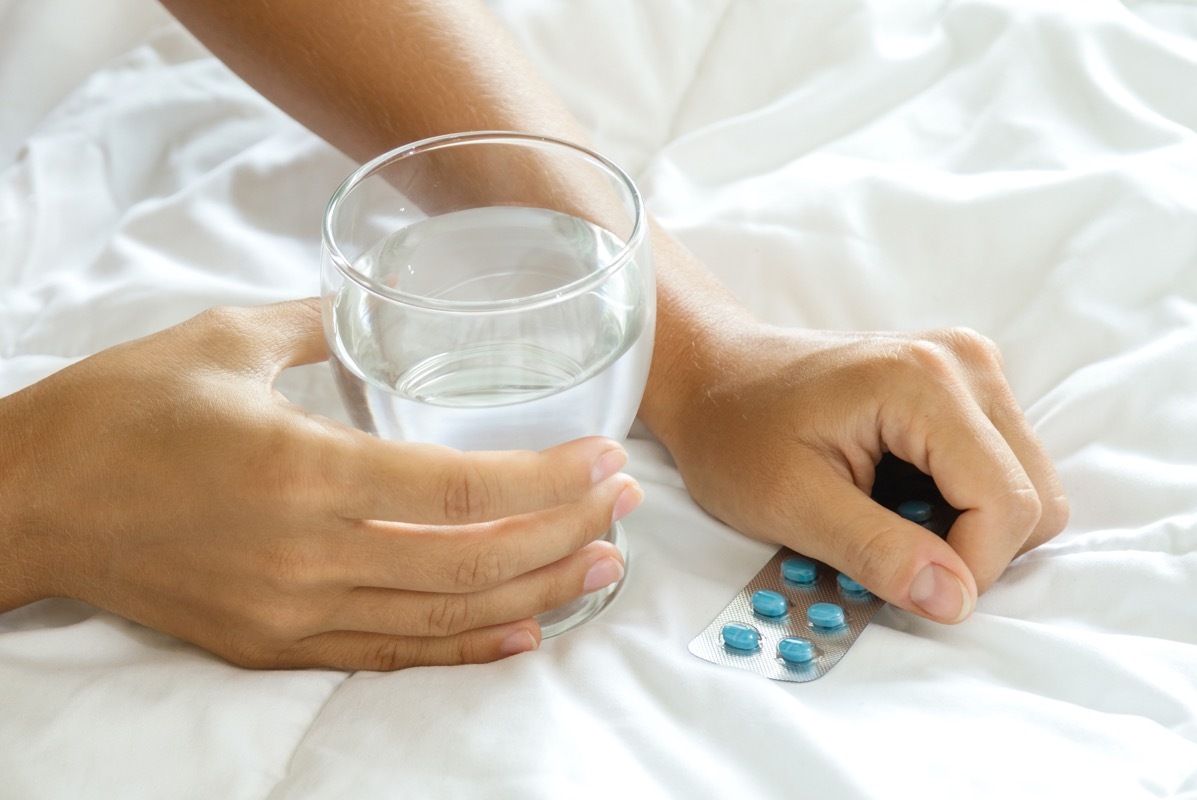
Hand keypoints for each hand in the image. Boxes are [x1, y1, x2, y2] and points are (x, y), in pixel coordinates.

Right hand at [0, 299, 640, 668]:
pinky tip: (522, 632)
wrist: (25, 505)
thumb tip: (372, 308)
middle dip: (565, 535)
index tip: (607, 462)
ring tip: (603, 570)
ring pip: (442, 618)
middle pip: (471, 561)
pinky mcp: (272, 644)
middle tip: (626, 511)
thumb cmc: (118, 413)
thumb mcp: (222, 341)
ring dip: (535, 595)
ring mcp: (291, 613)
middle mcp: (307, 555)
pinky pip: (388, 656)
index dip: (549, 481)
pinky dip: (463, 648)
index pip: (461, 490)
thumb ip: (317, 326)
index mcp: (301, 470)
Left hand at [658, 324, 1068, 623]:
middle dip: (974, 550)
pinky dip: (960, 502)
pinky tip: (896, 495)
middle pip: (1034, 497)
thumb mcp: (789, 503)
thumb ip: (875, 552)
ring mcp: (971, 368)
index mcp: (925, 382)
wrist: (712, 374)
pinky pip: (1000, 468)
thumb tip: (955, 600)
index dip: (970, 569)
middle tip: (891, 556)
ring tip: (885, 519)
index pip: (1009, 504)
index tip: (906, 588)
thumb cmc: (734, 431)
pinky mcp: (965, 385)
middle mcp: (966, 363)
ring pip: (1025, 486)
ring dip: (967, 528)